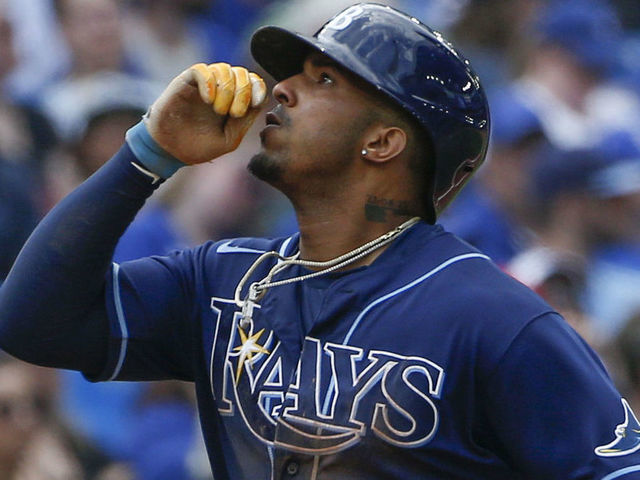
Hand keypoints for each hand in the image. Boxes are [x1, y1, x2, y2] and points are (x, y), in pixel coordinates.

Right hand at [145, 63, 266, 164]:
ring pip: (223, 69)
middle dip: (243, 92)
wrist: (170, 150)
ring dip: (226, 90)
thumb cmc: (199, 146)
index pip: (253, 82)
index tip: (257, 102)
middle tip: (234, 113)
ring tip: (218, 110)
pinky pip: (201, 70)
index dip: (258, 88)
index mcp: (234, 101)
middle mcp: (220, 88)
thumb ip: (244, 122)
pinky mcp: (186, 81)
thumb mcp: (229, 139)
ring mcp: (204, 83)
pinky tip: (208, 100)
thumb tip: (258, 102)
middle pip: (241, 73)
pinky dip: (208, 82)